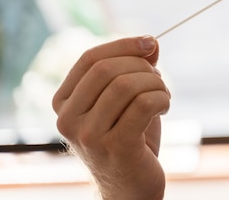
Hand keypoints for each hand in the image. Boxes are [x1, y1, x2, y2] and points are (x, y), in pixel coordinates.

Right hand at [52, 36, 170, 199]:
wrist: (132, 187)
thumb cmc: (130, 137)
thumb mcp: (128, 98)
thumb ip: (134, 68)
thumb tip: (151, 42)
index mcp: (63, 102)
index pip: (90, 58)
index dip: (124, 45)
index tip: (151, 42)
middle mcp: (67, 119)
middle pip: (107, 69)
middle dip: (143, 67)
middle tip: (159, 80)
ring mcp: (88, 135)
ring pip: (126, 85)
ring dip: (156, 84)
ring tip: (163, 95)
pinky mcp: (115, 147)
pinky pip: (143, 104)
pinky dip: (162, 98)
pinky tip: (165, 107)